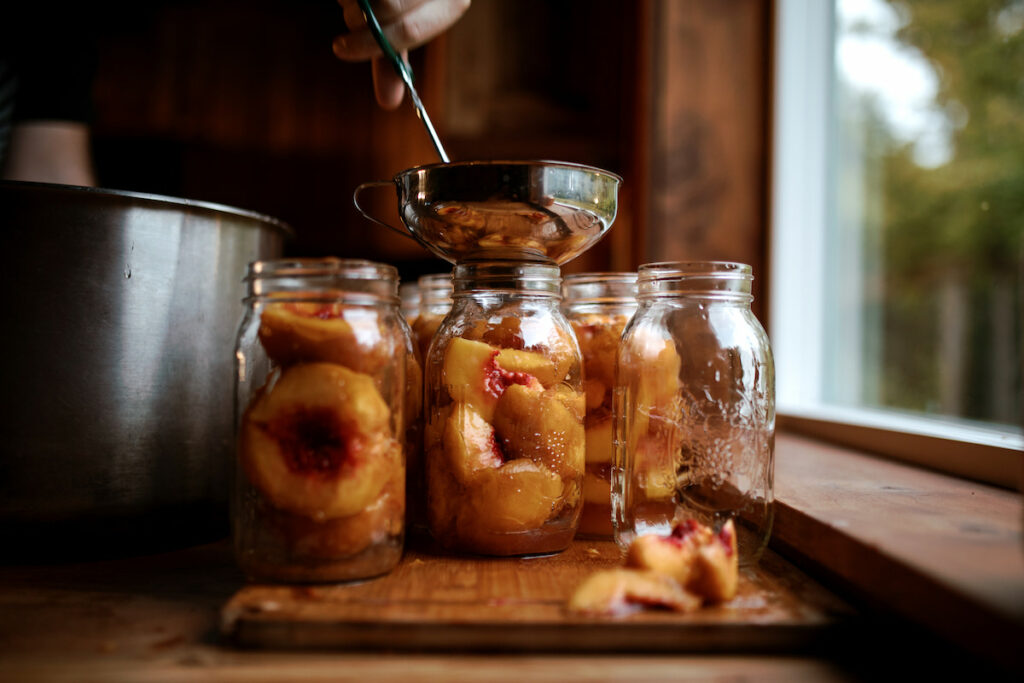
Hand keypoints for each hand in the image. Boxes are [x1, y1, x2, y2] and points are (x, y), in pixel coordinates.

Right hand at [332, 0, 469, 109]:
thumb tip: (388, 104)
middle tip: (351, 19)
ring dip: (351, 1)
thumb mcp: (405, 23)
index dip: (371, 46)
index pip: (410, 32)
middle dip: (358, 20)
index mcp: (453, 4)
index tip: (341, 49)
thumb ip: (393, 59)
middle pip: (386, 8)